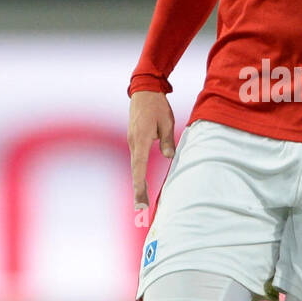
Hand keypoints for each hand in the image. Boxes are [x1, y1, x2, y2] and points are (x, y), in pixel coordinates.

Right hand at [128, 90, 175, 205]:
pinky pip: (137, 159)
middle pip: (135, 171)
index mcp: (141, 140)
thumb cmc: (157, 106)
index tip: (140, 202)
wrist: (144, 90)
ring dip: (139, 183)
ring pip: (136, 166)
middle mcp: (134, 143)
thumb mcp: (167, 122)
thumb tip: (169, 157)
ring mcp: (132, 141)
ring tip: (142, 201)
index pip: (139, 167)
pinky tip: (143, 182)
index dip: (140, 186)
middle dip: (139, 190)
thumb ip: (168, 141)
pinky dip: (139, 172)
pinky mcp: (134, 139)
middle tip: (141, 210)